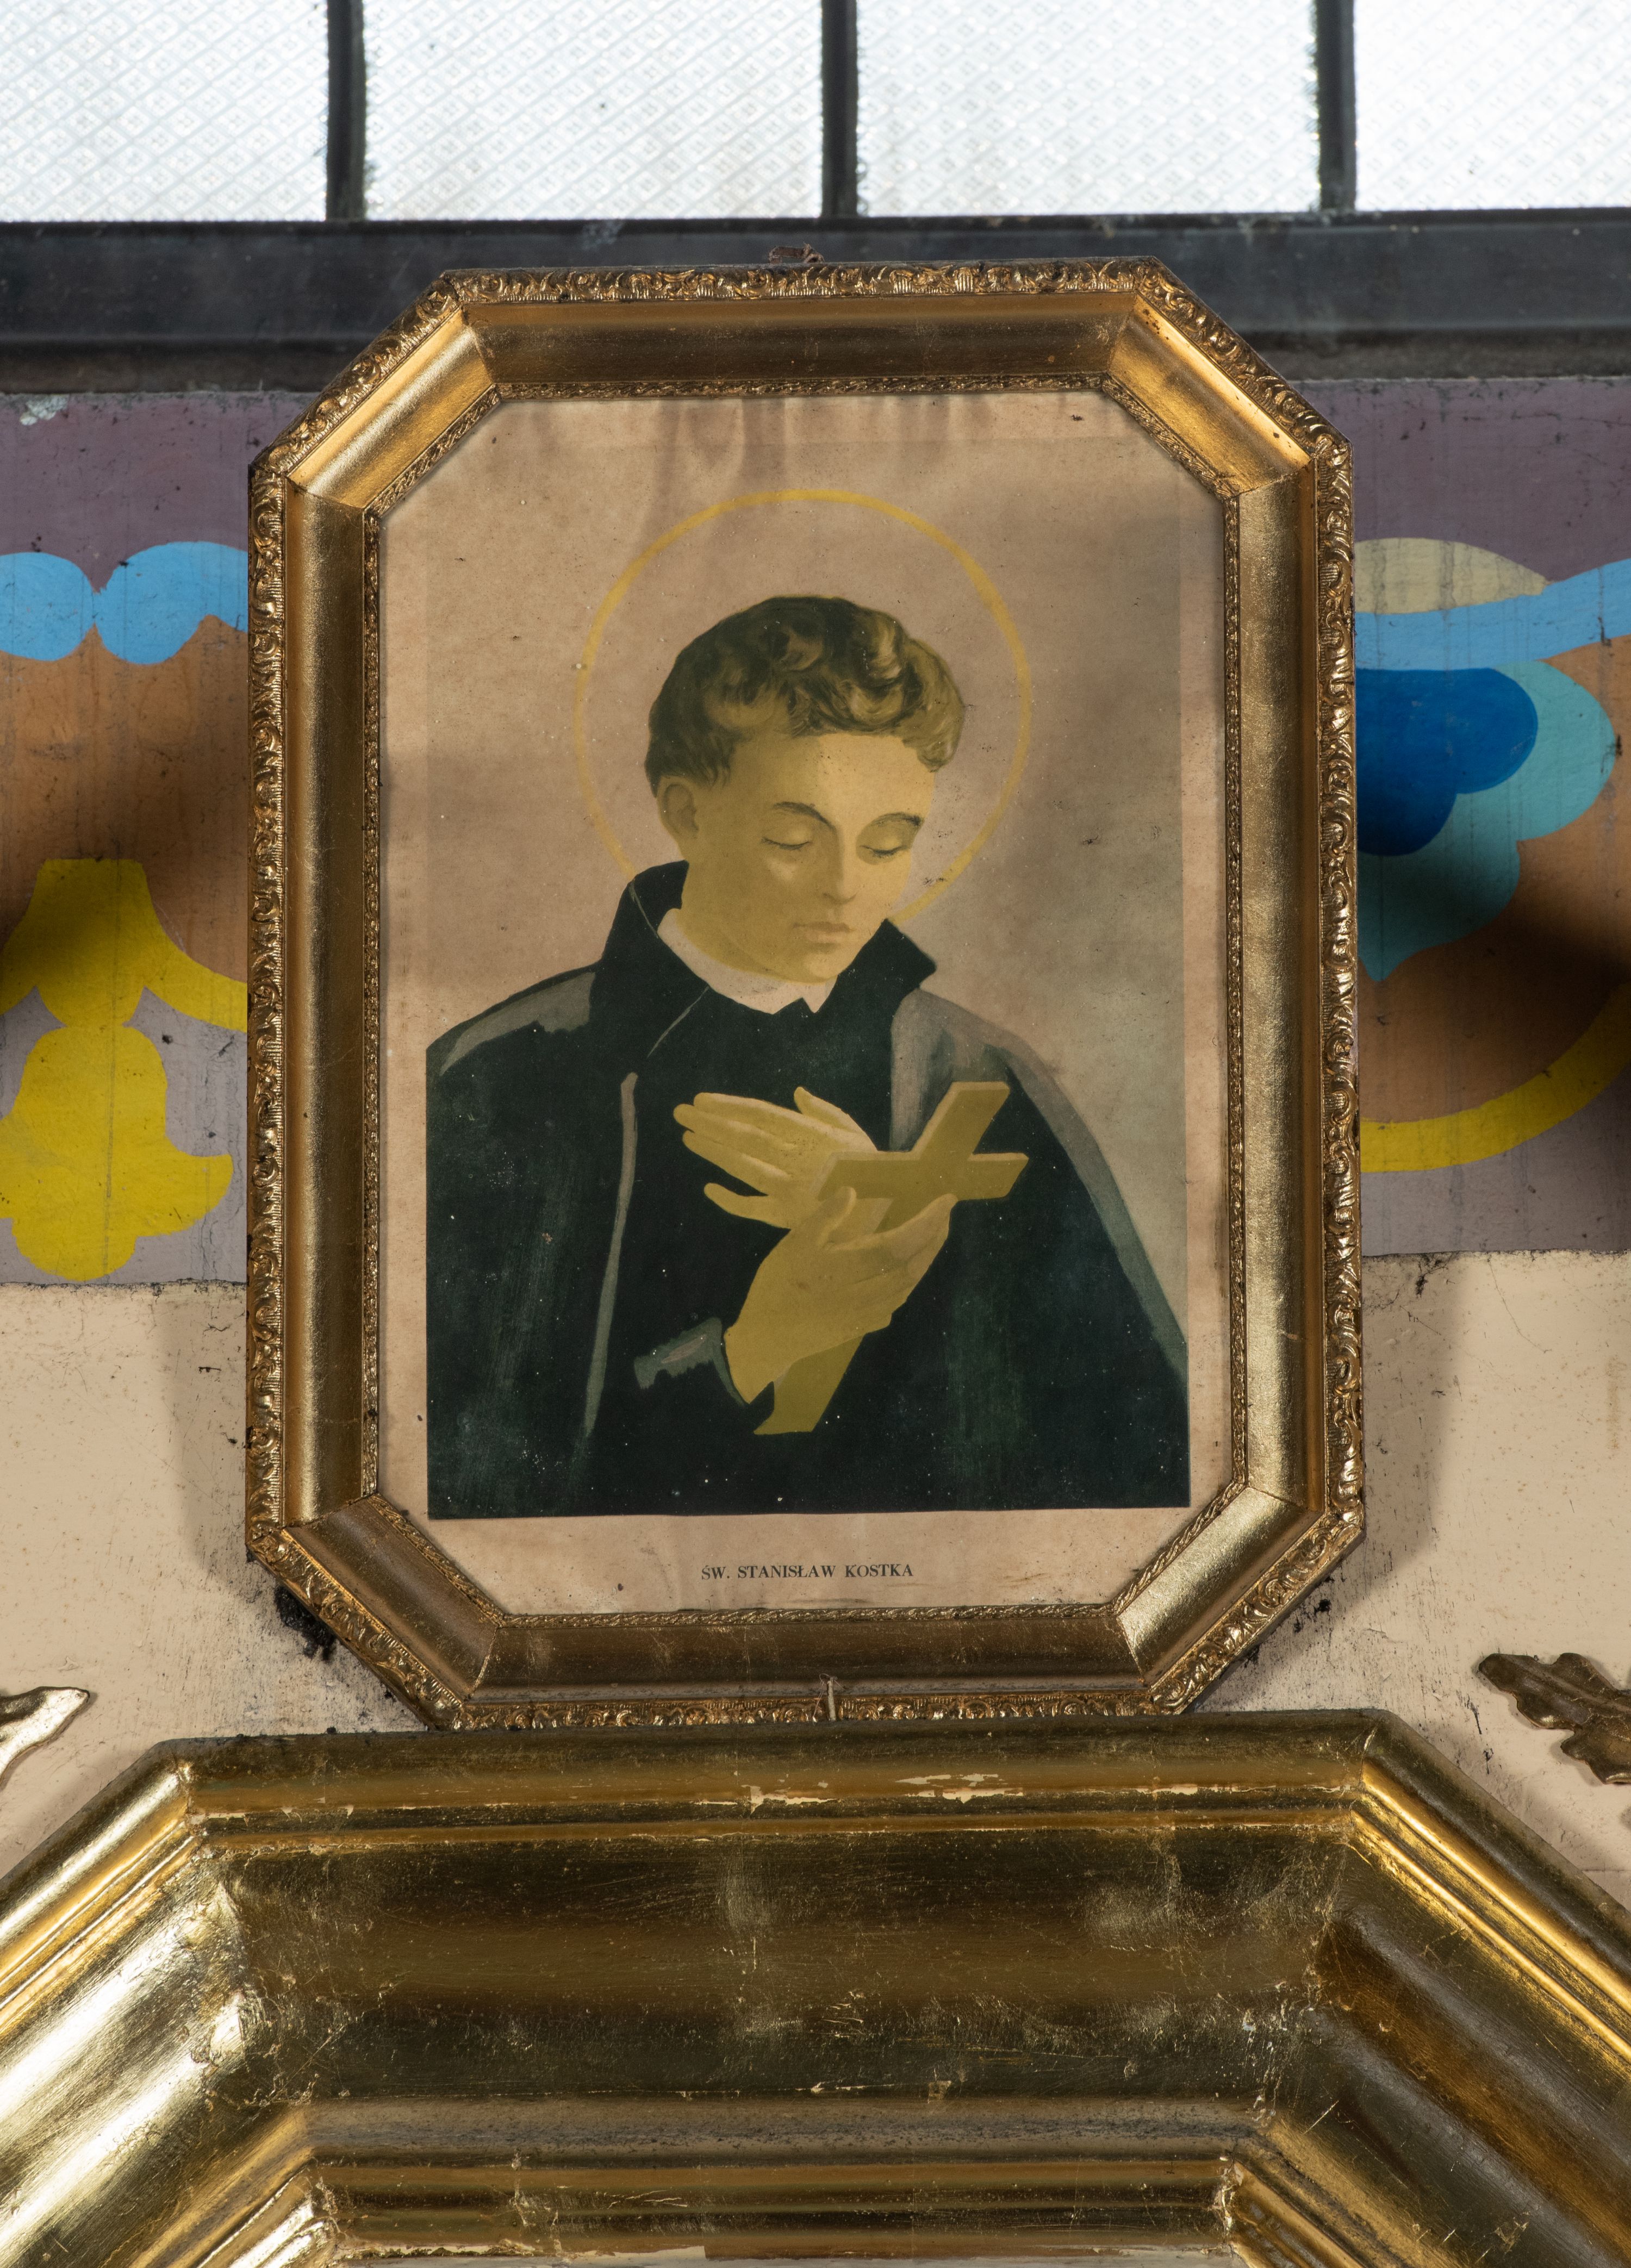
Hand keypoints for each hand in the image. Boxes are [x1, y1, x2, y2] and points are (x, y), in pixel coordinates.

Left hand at [675, 1086, 875, 1229]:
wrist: (887, 1211)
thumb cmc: (869, 1168)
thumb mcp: (853, 1132)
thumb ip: (825, 1111)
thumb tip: (797, 1093)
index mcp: (811, 1134)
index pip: (761, 1115)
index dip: (729, 1106)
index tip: (701, 1100)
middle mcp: (796, 1159)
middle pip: (745, 1138)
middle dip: (710, 1123)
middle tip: (681, 1112)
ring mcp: (789, 1188)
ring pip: (743, 1167)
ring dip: (713, 1152)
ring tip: (688, 1137)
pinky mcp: (787, 1216)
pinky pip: (753, 1208)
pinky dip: (730, 1199)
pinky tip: (708, 1188)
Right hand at [724, 1185, 954, 1404]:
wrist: (768, 1339)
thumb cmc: (778, 1286)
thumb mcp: (793, 1244)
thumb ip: (824, 1217)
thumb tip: (852, 1191)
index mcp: (850, 1268)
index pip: (901, 1243)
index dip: (928, 1222)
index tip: (947, 1200)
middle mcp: (867, 1293)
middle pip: (913, 1266)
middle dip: (934, 1238)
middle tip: (946, 1214)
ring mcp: (869, 1313)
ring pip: (909, 1285)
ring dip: (926, 1259)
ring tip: (934, 1236)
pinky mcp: (865, 1325)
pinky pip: (898, 1300)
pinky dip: (910, 1280)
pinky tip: (909, 1270)